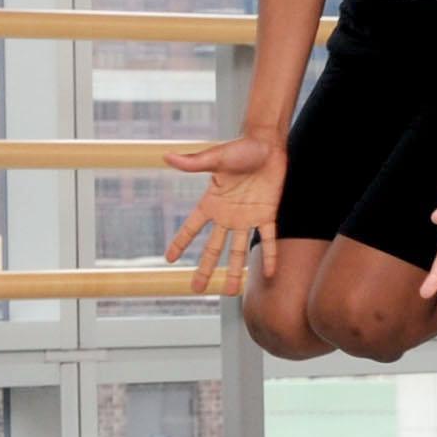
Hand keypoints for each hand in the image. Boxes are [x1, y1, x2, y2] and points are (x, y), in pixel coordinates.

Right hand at [162, 133, 285, 293]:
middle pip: (213, 248)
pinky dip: (269, 256)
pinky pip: (268, 239)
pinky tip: (270, 274)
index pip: (191, 228)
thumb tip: (166, 156)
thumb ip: (193, 162)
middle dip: (205, 269)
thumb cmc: (240, 149)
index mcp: (211, 203)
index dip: (180, 243)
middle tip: (197, 289)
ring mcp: (247, 217)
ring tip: (231, 291)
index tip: (169, 260)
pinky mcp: (267, 214)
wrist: (268, 145)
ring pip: (238, 250)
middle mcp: (227, 216)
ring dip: (235, 271)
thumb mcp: (215, 158)